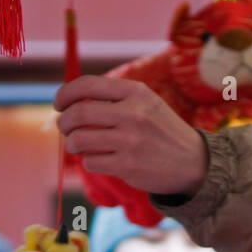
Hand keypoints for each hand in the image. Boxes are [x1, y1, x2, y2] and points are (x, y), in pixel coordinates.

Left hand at [55, 75, 207, 197]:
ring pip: (80, 140)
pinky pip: (91, 162)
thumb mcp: (146, 103)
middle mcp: (132, 114)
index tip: (59, 104)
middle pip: (78, 114)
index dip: (65, 94)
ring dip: (71, 144)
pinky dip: (88, 161)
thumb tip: (73, 102)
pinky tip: (96, 159)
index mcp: (135, 92)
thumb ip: (115, 98)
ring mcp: (129, 141)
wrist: (193, 162)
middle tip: (64, 128)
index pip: (87, 86)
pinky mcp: (128, 165)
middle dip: (63, 122)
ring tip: (76, 145)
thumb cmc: (163, 132)